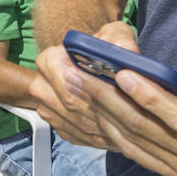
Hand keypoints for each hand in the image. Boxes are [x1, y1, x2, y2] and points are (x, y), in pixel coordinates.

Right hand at [29, 20, 139, 149]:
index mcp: (50, 60)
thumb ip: (121, 42)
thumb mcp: (115, 35)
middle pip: (74, 108)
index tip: (124, 98)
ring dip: (104, 131)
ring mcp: (47, 108)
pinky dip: (100, 139)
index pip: (69, 85)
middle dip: (104, 115)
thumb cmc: (102, 47)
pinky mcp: (56, 124)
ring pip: (79, 126)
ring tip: (133, 130)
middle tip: (135, 120)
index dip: (98, 95)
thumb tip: (129, 55)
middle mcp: (41, 86)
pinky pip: (79, 137)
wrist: (90, 60)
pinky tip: (121, 135)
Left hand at [85, 67, 176, 175]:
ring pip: (139, 144)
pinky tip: (97, 115)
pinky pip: (142, 156)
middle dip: (111, 101)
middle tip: (82, 77)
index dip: (149, 97)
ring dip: (105, 116)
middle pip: (149, 131)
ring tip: (80, 90)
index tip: (123, 74)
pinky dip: (116, 135)